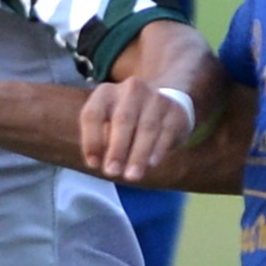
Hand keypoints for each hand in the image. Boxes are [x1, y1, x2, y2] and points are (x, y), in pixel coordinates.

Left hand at [78, 78, 194, 184]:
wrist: (164, 107)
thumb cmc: (128, 123)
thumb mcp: (108, 126)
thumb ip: (101, 142)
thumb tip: (98, 163)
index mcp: (106, 93)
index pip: (93, 114)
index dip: (91, 140)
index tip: (93, 164)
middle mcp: (130, 90)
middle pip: (122, 120)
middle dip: (117, 149)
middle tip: (112, 172)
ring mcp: (155, 98)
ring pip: (146, 128)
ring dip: (138, 155)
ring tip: (132, 175)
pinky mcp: (174, 111)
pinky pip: (166, 131)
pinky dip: (158, 149)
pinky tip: (152, 163)